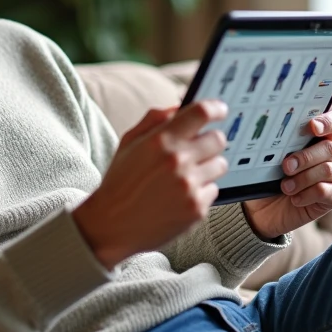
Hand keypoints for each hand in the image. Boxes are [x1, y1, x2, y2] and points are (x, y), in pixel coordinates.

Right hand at [73, 101, 229, 268]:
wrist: (111, 225)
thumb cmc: (120, 181)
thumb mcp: (129, 142)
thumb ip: (155, 119)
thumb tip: (181, 106)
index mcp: (160, 140)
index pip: (202, 112)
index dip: (216, 108)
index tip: (220, 110)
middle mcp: (177, 161)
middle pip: (218, 139)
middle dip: (210, 142)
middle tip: (198, 149)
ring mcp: (189, 186)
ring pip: (220, 165)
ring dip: (208, 167)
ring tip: (186, 176)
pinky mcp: (196, 209)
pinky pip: (214, 190)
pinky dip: (201, 192)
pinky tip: (180, 196)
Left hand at [242, 111, 331, 239]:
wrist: (265, 209)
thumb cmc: (270, 177)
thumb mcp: (271, 158)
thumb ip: (279, 144)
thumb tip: (270, 133)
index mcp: (322, 136)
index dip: (328, 122)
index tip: (312, 126)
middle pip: (330, 148)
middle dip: (305, 157)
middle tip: (286, 166)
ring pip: (328, 170)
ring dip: (303, 178)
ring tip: (285, 187)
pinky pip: (327, 192)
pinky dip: (307, 195)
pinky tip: (295, 199)